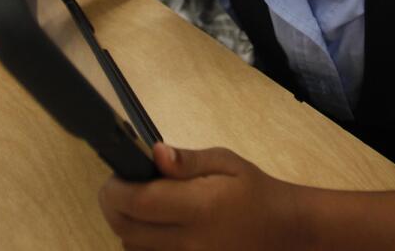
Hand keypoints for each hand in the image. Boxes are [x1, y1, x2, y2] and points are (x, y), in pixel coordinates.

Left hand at [99, 143, 303, 250]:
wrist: (282, 229)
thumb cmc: (254, 191)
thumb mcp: (226, 162)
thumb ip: (188, 160)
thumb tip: (155, 153)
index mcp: (199, 207)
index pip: (138, 202)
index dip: (115, 189)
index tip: (116, 174)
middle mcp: (189, 241)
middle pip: (126, 230)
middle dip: (113, 206)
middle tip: (120, 186)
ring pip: (132, 248)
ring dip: (126, 225)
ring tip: (140, 203)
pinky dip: (142, 242)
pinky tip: (154, 225)